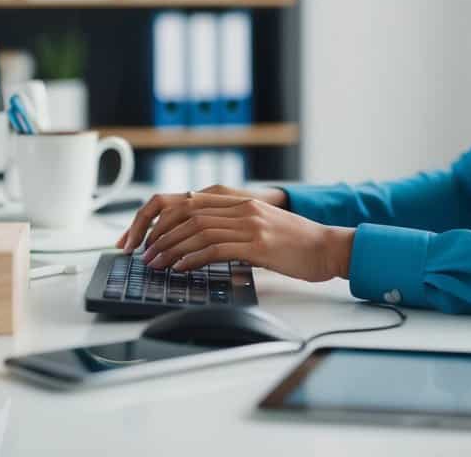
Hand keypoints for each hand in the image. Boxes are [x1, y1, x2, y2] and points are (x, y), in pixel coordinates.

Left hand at [116, 184, 286, 252]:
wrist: (327, 248)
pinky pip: (215, 249)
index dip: (159, 219)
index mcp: (239, 201)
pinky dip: (192, 259)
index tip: (143, 237)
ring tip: (155, 264)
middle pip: (186, 214)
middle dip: (157, 234)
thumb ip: (231, 228)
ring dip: (170, 249)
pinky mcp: (258, 244)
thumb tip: (196, 244)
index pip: (187, 203)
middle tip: (143, 254)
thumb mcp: (259, 228)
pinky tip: (180, 269)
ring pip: (196, 231)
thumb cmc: (295, 244)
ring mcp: (250, 224)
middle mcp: (242, 207)